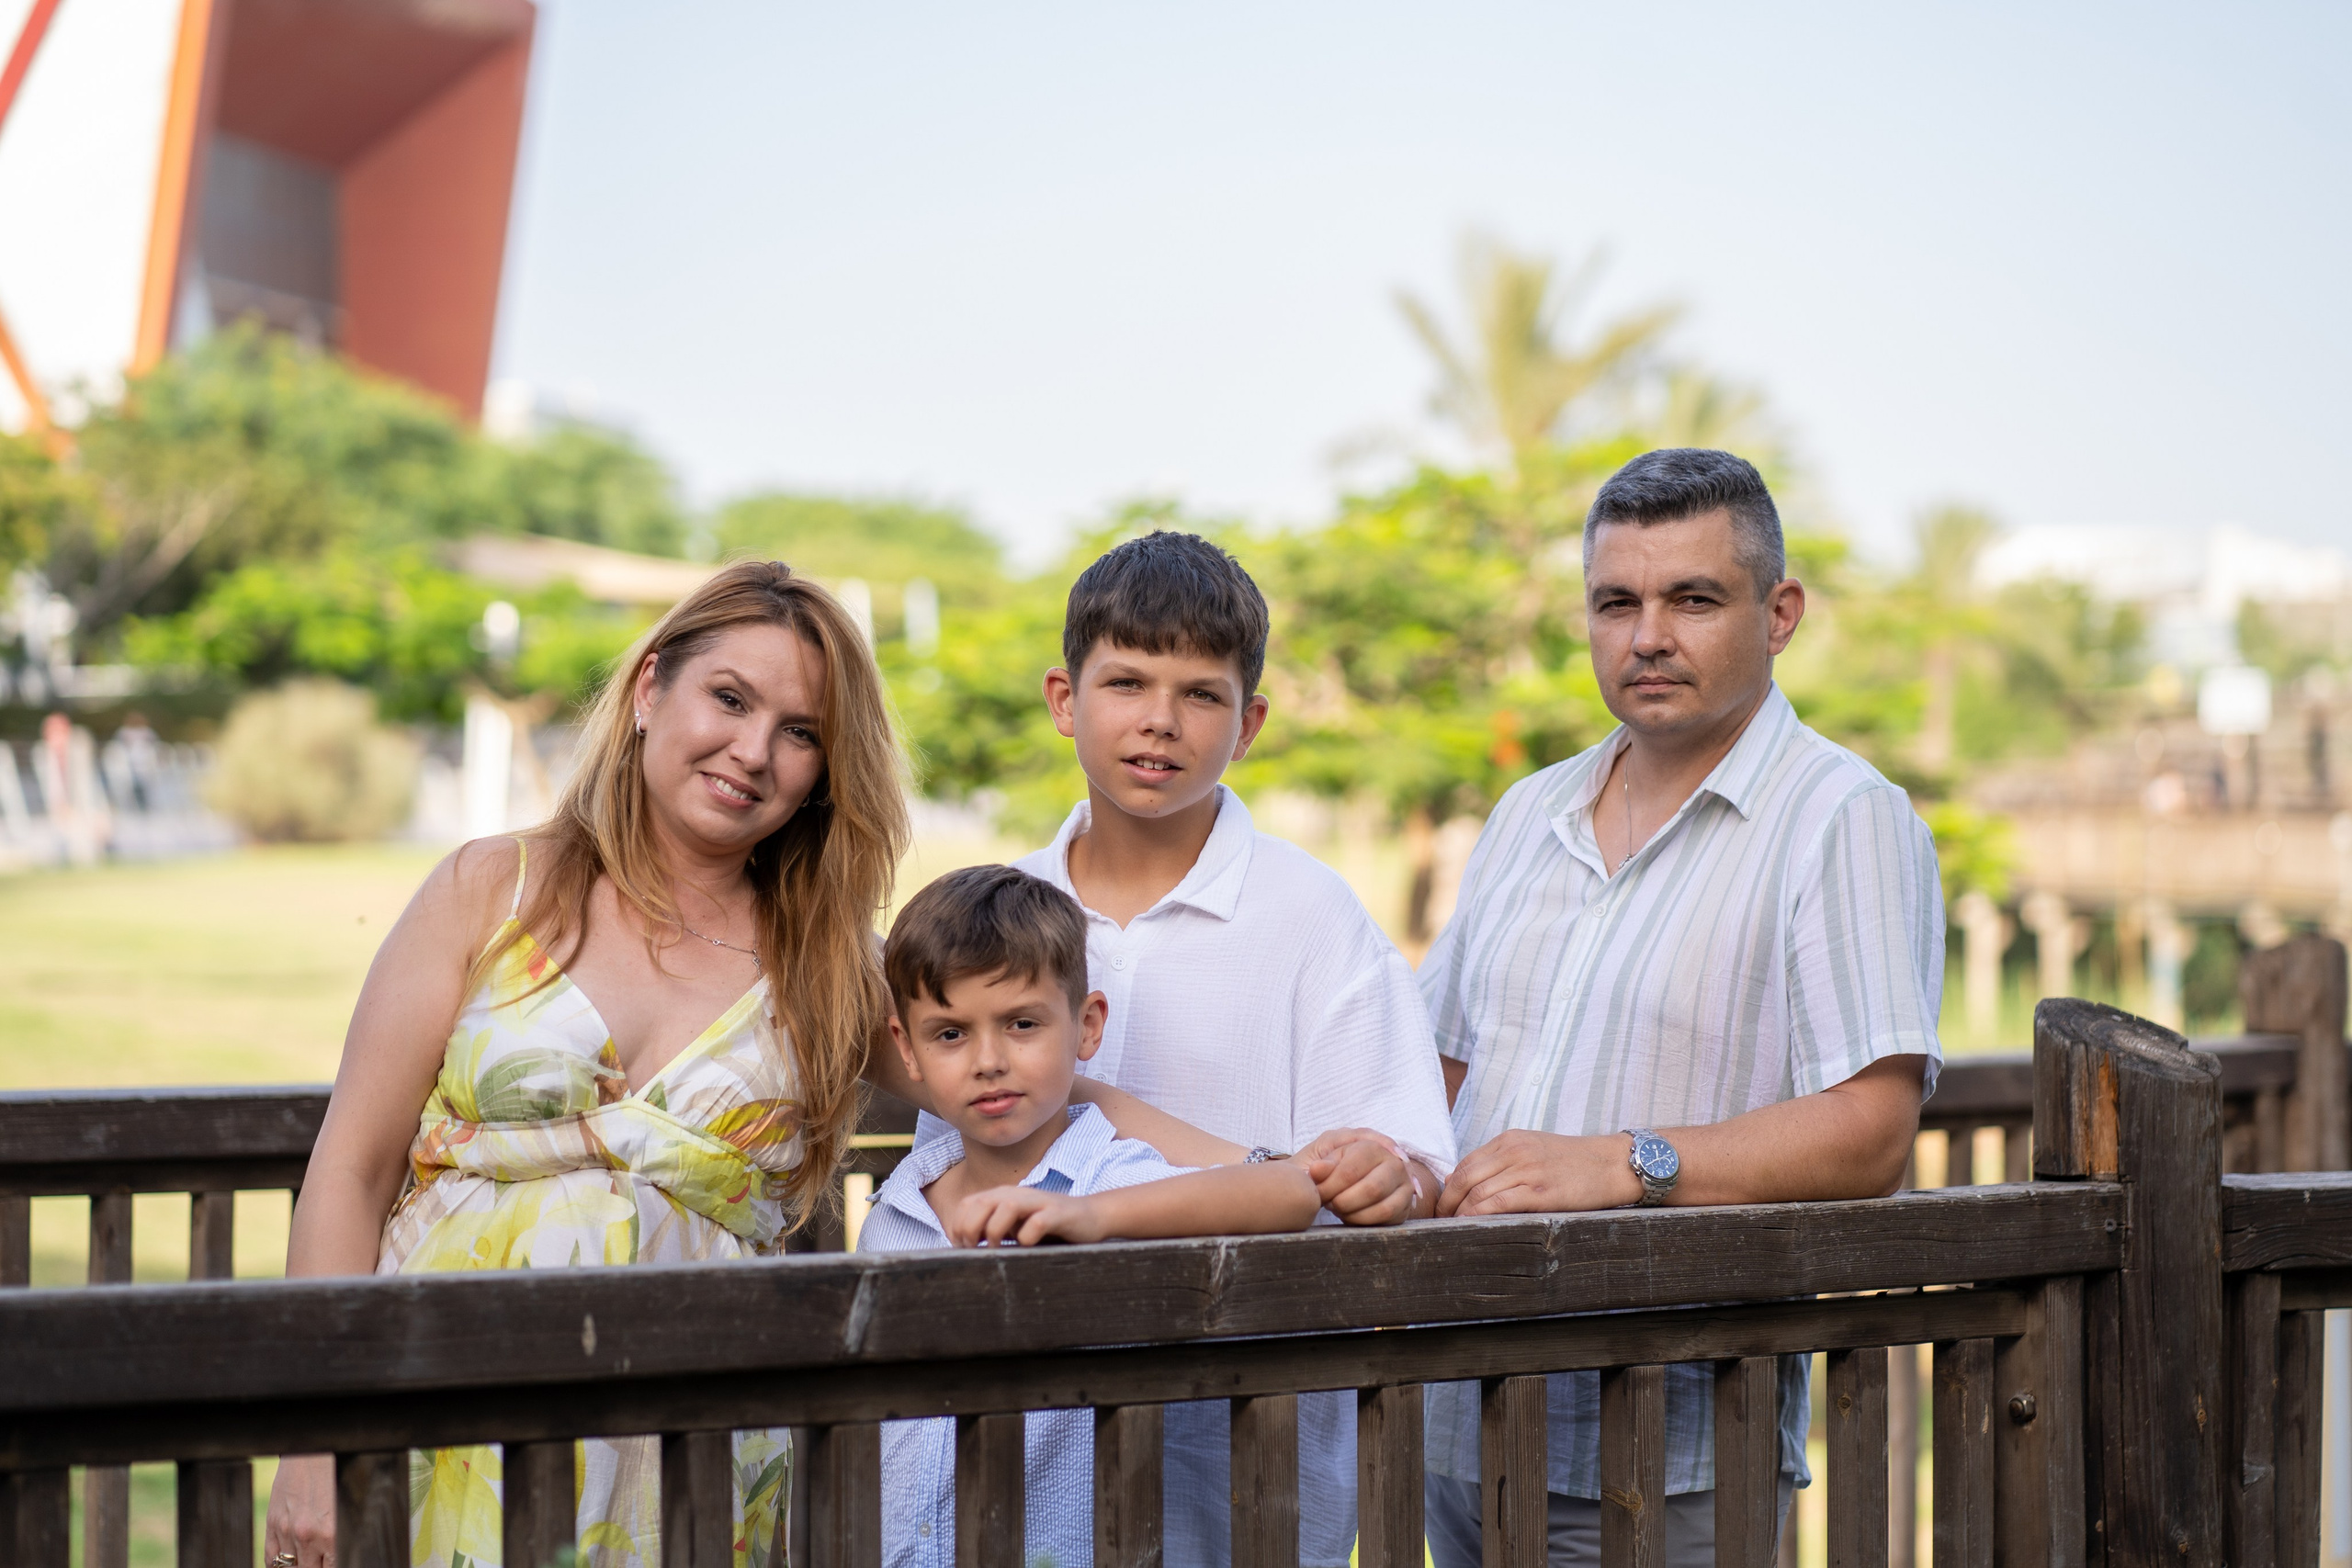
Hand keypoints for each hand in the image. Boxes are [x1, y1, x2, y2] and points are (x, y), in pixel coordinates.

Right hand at [264, 1453, 335, 1567]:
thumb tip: (336, 1557)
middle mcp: (308, 1536)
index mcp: (332, 1533)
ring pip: (289, 1567)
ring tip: (307, 1558)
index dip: (333, 1566)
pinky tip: (287, 1563)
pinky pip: (270, 1559)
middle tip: (321, 1559)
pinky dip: (278, 1565)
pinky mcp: (271, 1524)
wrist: (312, 1450)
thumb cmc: (336, 1476)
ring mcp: (286, 1531)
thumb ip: (338, 1538)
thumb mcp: (345, 1510)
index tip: (333, 1562)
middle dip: (317, 1566)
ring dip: (299, 1565)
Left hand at [946, 1186, 1104, 1246]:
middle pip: (982, 1202)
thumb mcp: (1015, 1226)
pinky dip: (1028, 1234)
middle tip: (972, 1250)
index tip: (961, 1248)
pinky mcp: (1059, 1213)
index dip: (957, 1226)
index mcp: (1004, 1196)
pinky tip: (1026, 1245)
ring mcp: (1039, 1202)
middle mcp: (1018, 1194)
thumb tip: (962, 1246)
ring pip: (1007, 1206)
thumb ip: (991, 1229)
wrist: (1091, 1217)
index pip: (968, 1204)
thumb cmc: (1048, 1227)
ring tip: (994, 1249)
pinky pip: (1039, 1221)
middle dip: (970, 1228)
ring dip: (993, 1229)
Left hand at [1295, 1128, 1419, 1225]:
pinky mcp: (1406, 1203)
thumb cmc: (1334, 1162)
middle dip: (1344, 1202)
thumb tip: (1317, 1169)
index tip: (1318, 1193)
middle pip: (1372, 1189)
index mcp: (1372, 1145)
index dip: (1331, 1185)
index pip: (1352, 1170)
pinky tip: (1351, 1216)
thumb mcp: (1324, 1153)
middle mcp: (1395, 1162)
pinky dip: (1365, 1220)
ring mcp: (1405, 1184)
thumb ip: (1323, 1160)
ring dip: (1355, 1213)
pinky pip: (1388, 1218)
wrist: (1352, 1175)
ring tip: (1339, 1208)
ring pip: (1383, 1207)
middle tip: (1329, 1203)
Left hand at [1436, 1129, 1643, 1216]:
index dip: (1449, 1188)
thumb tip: (1462, 1181)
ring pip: (1479, 1192)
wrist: (1612, 1164)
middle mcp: (1514, 1151)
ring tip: (1453, 1230)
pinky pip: (1499, 1203)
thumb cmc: (1574, 1162)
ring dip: (1461, 1213)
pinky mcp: (1540, 1191)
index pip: (1466, 1163)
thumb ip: (1502, 1161)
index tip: (1443, 1206)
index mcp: (1510, 1140)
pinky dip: (1479, 1216)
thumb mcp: (1534, 1150)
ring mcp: (1527, 1170)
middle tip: (1440, 1222)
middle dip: (1448, 1202)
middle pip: (1466, 1177)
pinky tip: (1472, 1226)